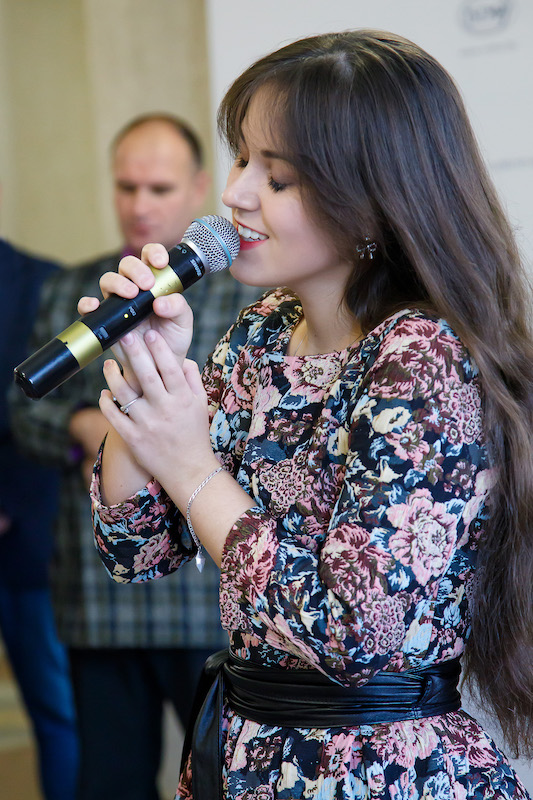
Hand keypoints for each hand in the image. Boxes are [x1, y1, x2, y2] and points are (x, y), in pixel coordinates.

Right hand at [77, 244, 193, 393]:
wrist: (159, 367)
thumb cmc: (172, 340)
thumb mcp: (183, 323)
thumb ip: (178, 307)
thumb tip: (159, 301)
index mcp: (155, 282)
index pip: (150, 256)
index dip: (154, 252)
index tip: (161, 263)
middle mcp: (134, 288)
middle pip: (127, 264)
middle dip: (136, 269)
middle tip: (147, 284)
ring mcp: (118, 302)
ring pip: (108, 280)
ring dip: (118, 283)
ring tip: (131, 295)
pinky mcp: (105, 319)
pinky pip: (89, 306)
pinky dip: (88, 303)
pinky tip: (96, 305)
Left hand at [99, 323, 217, 506]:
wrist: (188, 470)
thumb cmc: (194, 433)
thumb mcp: (201, 404)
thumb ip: (193, 379)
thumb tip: (183, 358)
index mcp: (183, 399)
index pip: (170, 369)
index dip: (160, 350)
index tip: (150, 333)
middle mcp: (165, 410)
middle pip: (146, 376)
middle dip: (134, 353)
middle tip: (123, 334)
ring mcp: (147, 425)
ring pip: (125, 394)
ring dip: (113, 376)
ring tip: (108, 363)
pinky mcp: (133, 438)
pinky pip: (114, 416)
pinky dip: (106, 402)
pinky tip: (104, 392)